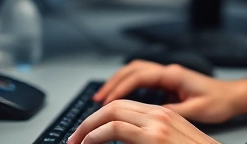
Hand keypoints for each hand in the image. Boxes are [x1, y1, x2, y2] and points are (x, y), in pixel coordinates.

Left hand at [68, 99, 218, 143]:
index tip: (87, 132)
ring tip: (77, 142)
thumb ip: (149, 139)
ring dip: (88, 128)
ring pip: (112, 115)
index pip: (125, 106)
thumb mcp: (172, 141)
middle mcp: (160, 115)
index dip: (102, 117)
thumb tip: (124, 141)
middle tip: (74, 137)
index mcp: (164, 114)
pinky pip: (116, 131)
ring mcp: (157, 126)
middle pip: (115, 106)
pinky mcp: (155, 139)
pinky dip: (97, 136)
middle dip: (89, 121)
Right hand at [93, 60, 238, 123]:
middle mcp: (168, 71)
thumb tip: (151, 117)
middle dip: (111, 84)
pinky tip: (120, 100)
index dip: (119, 89)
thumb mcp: (197, 110)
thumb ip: (174, 112)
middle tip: (96, 101)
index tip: (105, 103)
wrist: (234, 95)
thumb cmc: (220, 101)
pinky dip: (127, 86)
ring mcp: (168, 75)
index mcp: (173, 75)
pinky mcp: (169, 82)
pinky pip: (141, 79)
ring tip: (102, 100)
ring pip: (135, 72)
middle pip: (132, 70)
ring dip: (117, 83)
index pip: (138, 77)